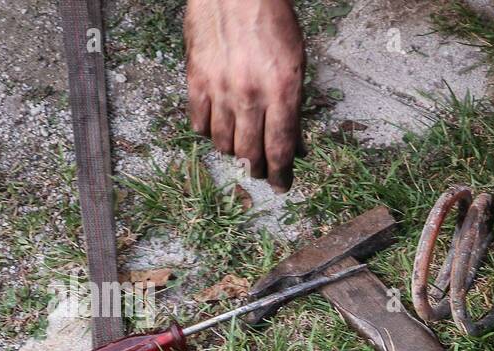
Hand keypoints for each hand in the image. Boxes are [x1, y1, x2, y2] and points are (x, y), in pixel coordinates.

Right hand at [185, 0, 304, 190]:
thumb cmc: (272, 22)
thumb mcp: (296, 65)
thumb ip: (293, 106)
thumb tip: (295, 144)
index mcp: (282, 91)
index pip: (281, 148)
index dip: (281, 174)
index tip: (281, 186)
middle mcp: (251, 94)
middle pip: (250, 151)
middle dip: (257, 168)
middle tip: (259, 171)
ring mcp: (220, 88)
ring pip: (223, 142)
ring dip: (233, 153)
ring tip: (239, 151)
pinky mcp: (196, 79)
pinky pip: (198, 122)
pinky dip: (208, 132)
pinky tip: (217, 130)